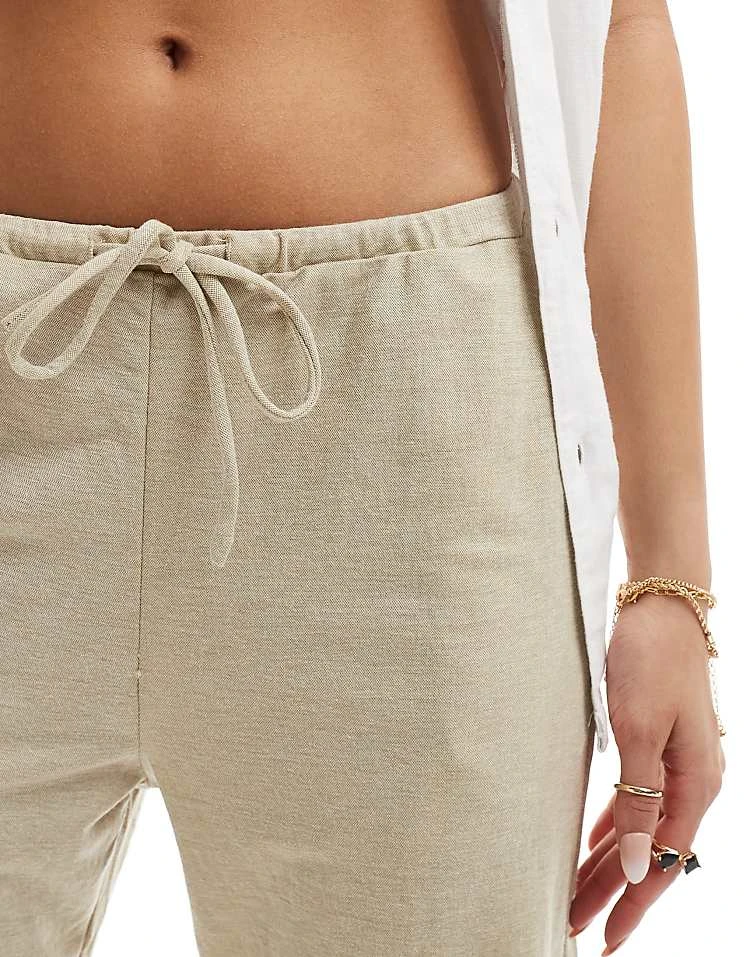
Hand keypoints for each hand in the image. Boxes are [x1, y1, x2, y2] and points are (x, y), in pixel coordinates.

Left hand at [568, 593, 724, 953]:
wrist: (662, 604)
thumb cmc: (651, 660)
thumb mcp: (640, 730)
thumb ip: (637, 798)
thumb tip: (631, 862)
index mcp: (695, 785)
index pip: (659, 860)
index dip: (630, 902)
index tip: (603, 937)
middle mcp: (691, 781)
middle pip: (647, 849)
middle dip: (609, 888)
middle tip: (572, 921)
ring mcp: (676, 762)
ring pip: (638, 826)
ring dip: (607, 859)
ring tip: (576, 891)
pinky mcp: (657, 742)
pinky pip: (635, 799)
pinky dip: (611, 824)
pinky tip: (593, 840)